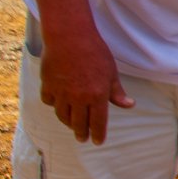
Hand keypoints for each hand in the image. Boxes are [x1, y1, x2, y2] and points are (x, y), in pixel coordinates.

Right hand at [38, 29, 133, 143]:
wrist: (69, 37)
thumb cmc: (95, 52)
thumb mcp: (111, 72)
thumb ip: (117, 92)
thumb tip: (130, 105)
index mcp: (97, 96)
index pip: (98, 122)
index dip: (98, 134)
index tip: (97, 142)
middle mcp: (78, 98)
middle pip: (78, 123)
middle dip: (81, 133)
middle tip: (82, 138)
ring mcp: (61, 92)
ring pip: (63, 115)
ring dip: (68, 122)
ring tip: (72, 125)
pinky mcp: (47, 85)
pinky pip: (50, 101)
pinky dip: (54, 105)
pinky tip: (58, 105)